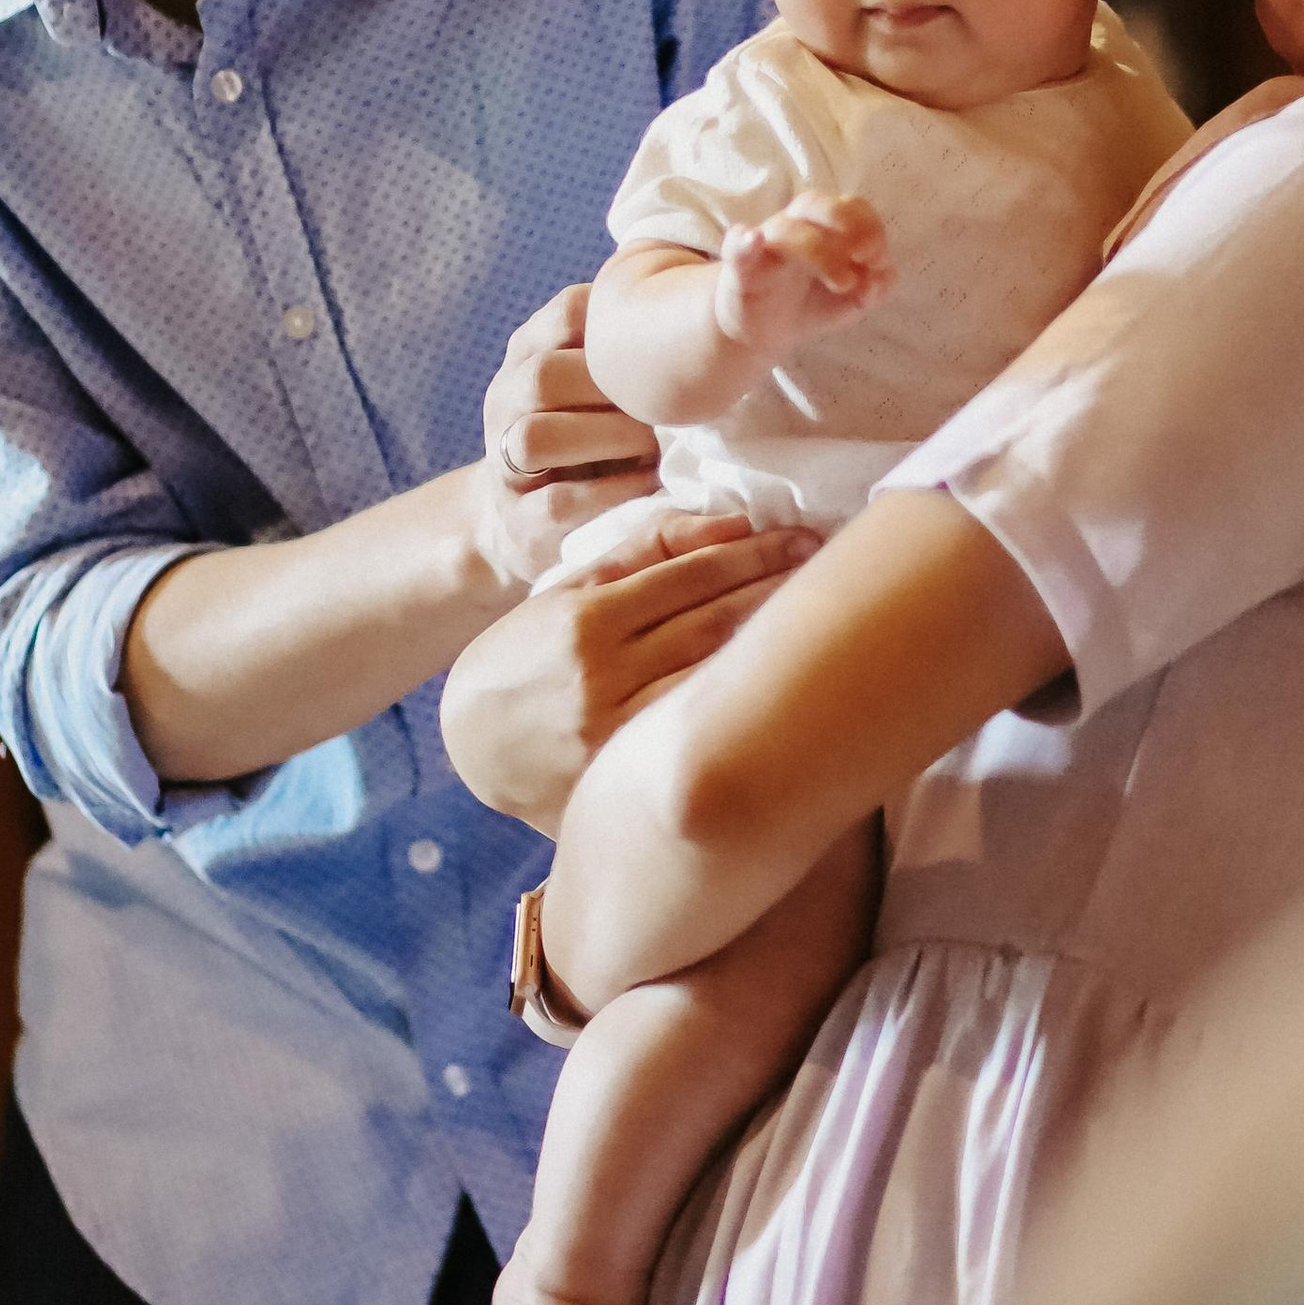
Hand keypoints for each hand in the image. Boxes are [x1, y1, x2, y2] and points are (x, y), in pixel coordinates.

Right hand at [439, 508, 818, 834]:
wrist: (469, 747)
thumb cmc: (524, 656)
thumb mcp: (565, 590)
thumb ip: (640, 553)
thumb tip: (727, 524)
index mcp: (584, 618)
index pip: (689, 575)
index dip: (753, 553)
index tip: (802, 538)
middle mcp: (600, 678)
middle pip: (713, 624)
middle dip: (778, 592)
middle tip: (834, 569)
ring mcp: (614, 736)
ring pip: (713, 681)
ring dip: (776, 649)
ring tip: (827, 620)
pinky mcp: (622, 780)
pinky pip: (697, 734)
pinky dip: (743, 708)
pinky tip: (784, 688)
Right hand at [474, 285, 662, 591]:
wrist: (530, 520)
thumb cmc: (592, 433)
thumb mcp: (604, 383)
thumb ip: (639, 345)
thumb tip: (728, 297)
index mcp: (531, 352)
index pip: (568, 312)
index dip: (622, 324)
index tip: (677, 346)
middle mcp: (507, 399)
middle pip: (543, 375)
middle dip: (613, 391)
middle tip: (671, 407)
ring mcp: (504, 460)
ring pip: (534, 436)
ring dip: (605, 440)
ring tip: (655, 448)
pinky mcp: (521, 520)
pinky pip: (557, 501)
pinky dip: (610, 492)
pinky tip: (650, 485)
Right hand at [712, 196, 890, 367]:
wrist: (764, 333)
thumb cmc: (811, 303)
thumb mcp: (853, 300)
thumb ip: (875, 287)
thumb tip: (885, 277)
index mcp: (823, 227)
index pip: (849, 206)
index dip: (870, 227)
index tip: (879, 260)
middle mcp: (793, 226)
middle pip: (815, 203)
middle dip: (846, 222)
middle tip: (865, 256)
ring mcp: (765, 245)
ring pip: (787, 230)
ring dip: (819, 251)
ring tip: (844, 283)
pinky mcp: (740, 269)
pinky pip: (737, 247)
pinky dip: (743, 241)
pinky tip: (753, 239)